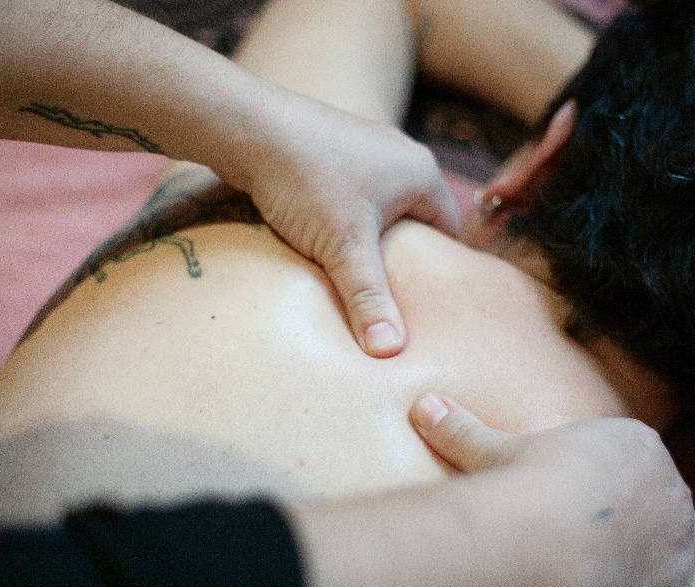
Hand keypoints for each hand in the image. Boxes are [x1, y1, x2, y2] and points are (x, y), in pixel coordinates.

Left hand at [237, 91, 460, 357]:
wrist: (246, 126)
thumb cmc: (306, 180)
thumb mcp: (344, 247)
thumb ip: (369, 299)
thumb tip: (391, 352)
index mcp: (422, 172)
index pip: (449, 232)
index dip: (440, 270)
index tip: (427, 305)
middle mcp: (401, 154)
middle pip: (416, 221)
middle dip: (403, 258)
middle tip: (389, 297)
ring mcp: (366, 147)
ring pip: (381, 208)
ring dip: (369, 239)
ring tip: (354, 273)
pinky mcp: (331, 147)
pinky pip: (352, 194)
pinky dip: (345, 220)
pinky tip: (323, 241)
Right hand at [410, 394, 694, 586]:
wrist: (544, 539)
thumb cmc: (522, 487)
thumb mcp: (492, 452)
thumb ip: (463, 428)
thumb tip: (421, 404)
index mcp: (632, 445)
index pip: (638, 461)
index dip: (620, 481)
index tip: (596, 496)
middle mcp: (668, 486)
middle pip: (666, 499)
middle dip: (646, 513)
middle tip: (610, 534)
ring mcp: (678, 539)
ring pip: (689, 540)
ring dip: (676, 549)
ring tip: (649, 561)